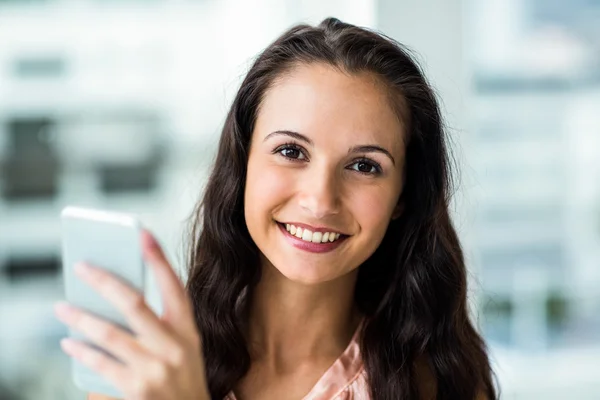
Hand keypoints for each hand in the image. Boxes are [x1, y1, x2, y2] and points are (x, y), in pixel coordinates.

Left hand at [54, 231, 208, 399]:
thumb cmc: (182, 376)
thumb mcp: (184, 346)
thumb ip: (160, 323)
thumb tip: (116, 297)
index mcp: (188, 330)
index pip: (174, 286)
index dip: (159, 259)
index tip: (143, 235)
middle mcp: (174, 346)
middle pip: (134, 304)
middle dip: (104, 281)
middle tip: (82, 267)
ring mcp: (156, 368)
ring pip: (109, 333)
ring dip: (80, 317)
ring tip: (62, 307)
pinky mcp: (137, 389)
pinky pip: (101, 363)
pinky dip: (81, 351)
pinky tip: (70, 342)